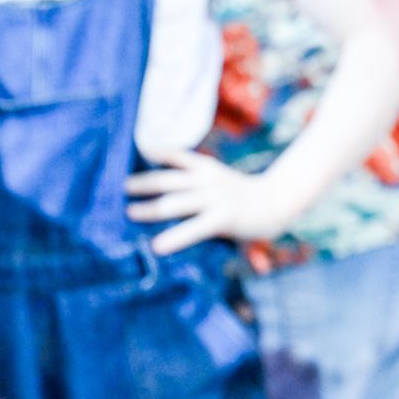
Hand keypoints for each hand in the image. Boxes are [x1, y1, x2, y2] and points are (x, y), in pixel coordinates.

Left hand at [124, 150, 293, 255]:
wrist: (278, 202)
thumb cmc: (239, 194)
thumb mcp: (215, 178)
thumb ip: (191, 179)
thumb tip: (158, 188)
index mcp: (205, 167)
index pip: (175, 156)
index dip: (154, 152)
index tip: (132, 152)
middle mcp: (206, 180)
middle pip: (167, 180)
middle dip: (142, 183)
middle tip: (121, 188)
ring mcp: (214, 198)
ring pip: (175, 203)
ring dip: (149, 209)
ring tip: (130, 213)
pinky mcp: (222, 218)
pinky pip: (193, 228)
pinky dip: (174, 237)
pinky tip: (158, 246)